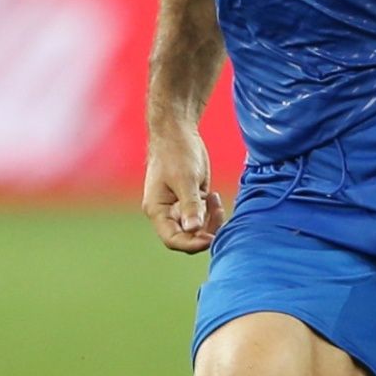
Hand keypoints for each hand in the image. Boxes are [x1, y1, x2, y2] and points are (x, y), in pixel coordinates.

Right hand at [143, 127, 225, 253]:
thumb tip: (193, 229)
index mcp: (157, 210)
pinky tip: (213, 196)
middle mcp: (166, 212)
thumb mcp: (185, 179)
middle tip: (218, 213)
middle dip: (205, 230)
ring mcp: (179, 206)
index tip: (210, 238)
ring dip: (211, 220)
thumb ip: (189, 205)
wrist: (177, 131)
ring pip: (197, 228)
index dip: (192, 244)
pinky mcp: (191, 199)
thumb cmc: (175, 152)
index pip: (173, 239)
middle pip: (187, 236)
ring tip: (215, 200)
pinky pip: (203, 216)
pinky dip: (211, 211)